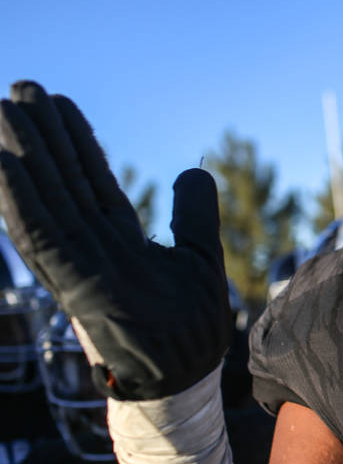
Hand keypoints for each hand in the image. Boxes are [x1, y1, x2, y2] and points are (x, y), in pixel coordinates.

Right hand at [0, 81, 229, 398]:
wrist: (187, 376)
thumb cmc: (193, 324)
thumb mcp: (201, 257)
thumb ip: (195, 214)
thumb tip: (194, 170)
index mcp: (119, 238)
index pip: (92, 179)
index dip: (76, 141)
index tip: (60, 103)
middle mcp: (92, 246)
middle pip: (63, 179)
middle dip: (44, 136)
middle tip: (23, 88)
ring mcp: (79, 264)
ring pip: (44, 198)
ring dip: (23, 156)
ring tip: (6, 110)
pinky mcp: (74, 284)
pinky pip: (38, 235)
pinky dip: (18, 200)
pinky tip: (1, 163)